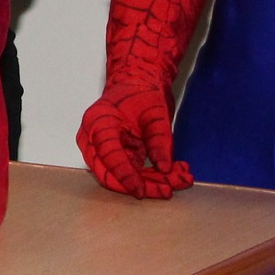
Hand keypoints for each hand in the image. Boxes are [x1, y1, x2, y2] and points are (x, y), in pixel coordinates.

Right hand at [77, 85, 193, 198]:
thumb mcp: (156, 113)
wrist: (136, 83)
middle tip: (169, 189)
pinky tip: (174, 175)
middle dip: (141, 184)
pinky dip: (151, 177)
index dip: (124, 175)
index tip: (141, 190)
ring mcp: (101, 149)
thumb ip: (159, 140)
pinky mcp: (114, 156)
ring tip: (181, 179)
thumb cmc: (141, 91)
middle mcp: (92, 138)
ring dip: (151, 183)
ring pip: (121, 177)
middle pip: (109, 173)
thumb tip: (164, 168)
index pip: (107, 154)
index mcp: (98, 122)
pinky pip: (130, 173)